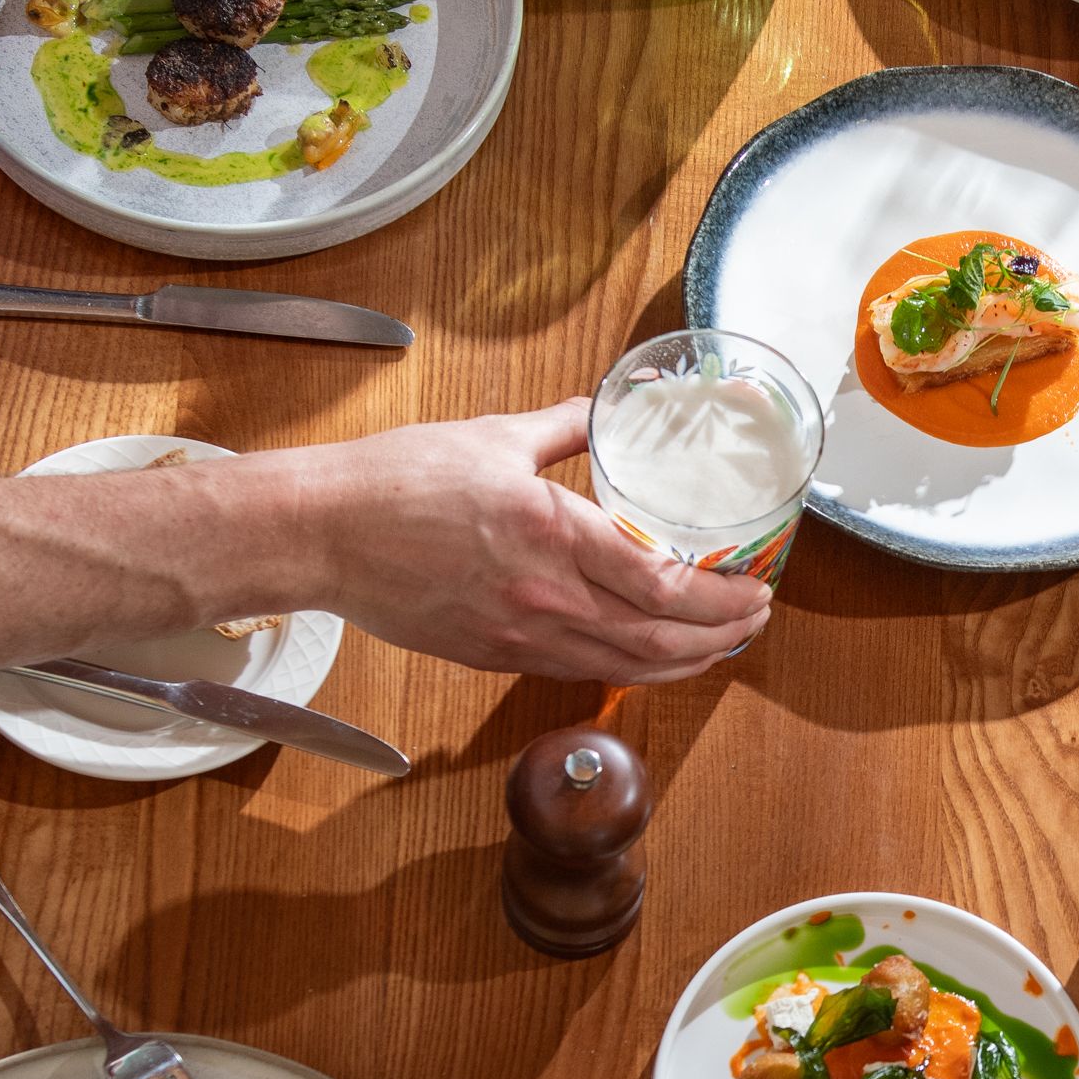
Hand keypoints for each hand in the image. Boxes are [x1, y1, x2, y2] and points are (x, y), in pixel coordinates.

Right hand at [297, 398, 770, 678]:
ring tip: (721, 646)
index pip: (663, 583)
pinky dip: (628, 667)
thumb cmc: (395, 483)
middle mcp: (545, 597)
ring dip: (684, 662)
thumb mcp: (493, 437)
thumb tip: (603, 409)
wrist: (323, 535)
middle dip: (721, 635)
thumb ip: (564, 426)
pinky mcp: (495, 655)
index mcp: (553, 534)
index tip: (756, 587)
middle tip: (755, 619)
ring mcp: (520, 635)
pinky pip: (579, 670)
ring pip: (624, 667)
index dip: (722, 597)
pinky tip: (650, 654)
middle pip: (658, 638)